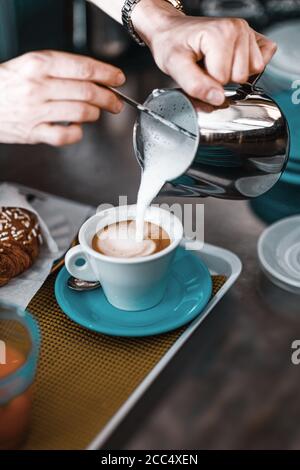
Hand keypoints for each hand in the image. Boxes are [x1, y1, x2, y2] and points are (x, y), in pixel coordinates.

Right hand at [0, 50, 125, 145]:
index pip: (83, 68)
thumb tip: (93, 78)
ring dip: (96, 114)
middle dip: (109, 98)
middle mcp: (38, 86)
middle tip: (116, 102)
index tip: (118, 79)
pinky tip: (77, 128)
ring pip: (81, 113)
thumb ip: (60, 69)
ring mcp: (36, 110)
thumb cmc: (7, 83)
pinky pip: (65, 136)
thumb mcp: (30, 64)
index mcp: (39, 64)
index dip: (107, 74)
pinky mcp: (33, 132)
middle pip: (87, 92)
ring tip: (97, 112)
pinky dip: (77, 133)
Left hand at [132, 0, 276, 105]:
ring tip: (216, 62)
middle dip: (222, 79)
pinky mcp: (254, 39)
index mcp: (221, 33)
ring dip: (233, 73)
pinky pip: (262, 63)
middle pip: (240, 77)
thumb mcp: (174, 65)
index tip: (198, 69)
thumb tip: (217, 99)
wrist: (173, 31)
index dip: (209, 81)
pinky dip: (249, 68)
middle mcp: (238, 29)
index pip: (224, 79)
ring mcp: (247, 32)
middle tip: (206, 66)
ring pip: (252, 72)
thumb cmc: (173, 44)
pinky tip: (232, 61)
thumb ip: (195, 85)